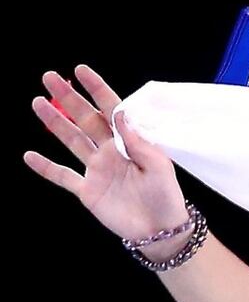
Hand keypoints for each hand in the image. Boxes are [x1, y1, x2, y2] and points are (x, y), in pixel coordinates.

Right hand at [23, 64, 188, 240]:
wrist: (160, 231)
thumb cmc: (166, 196)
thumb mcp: (159, 166)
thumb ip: (138, 141)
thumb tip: (120, 112)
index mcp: (130, 143)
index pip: (111, 110)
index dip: (97, 90)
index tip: (81, 70)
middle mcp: (110, 152)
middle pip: (85, 120)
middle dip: (68, 98)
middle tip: (50, 77)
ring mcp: (97, 170)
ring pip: (71, 141)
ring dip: (54, 123)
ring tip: (37, 102)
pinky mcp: (87, 191)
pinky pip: (63, 176)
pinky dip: (46, 167)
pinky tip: (29, 155)